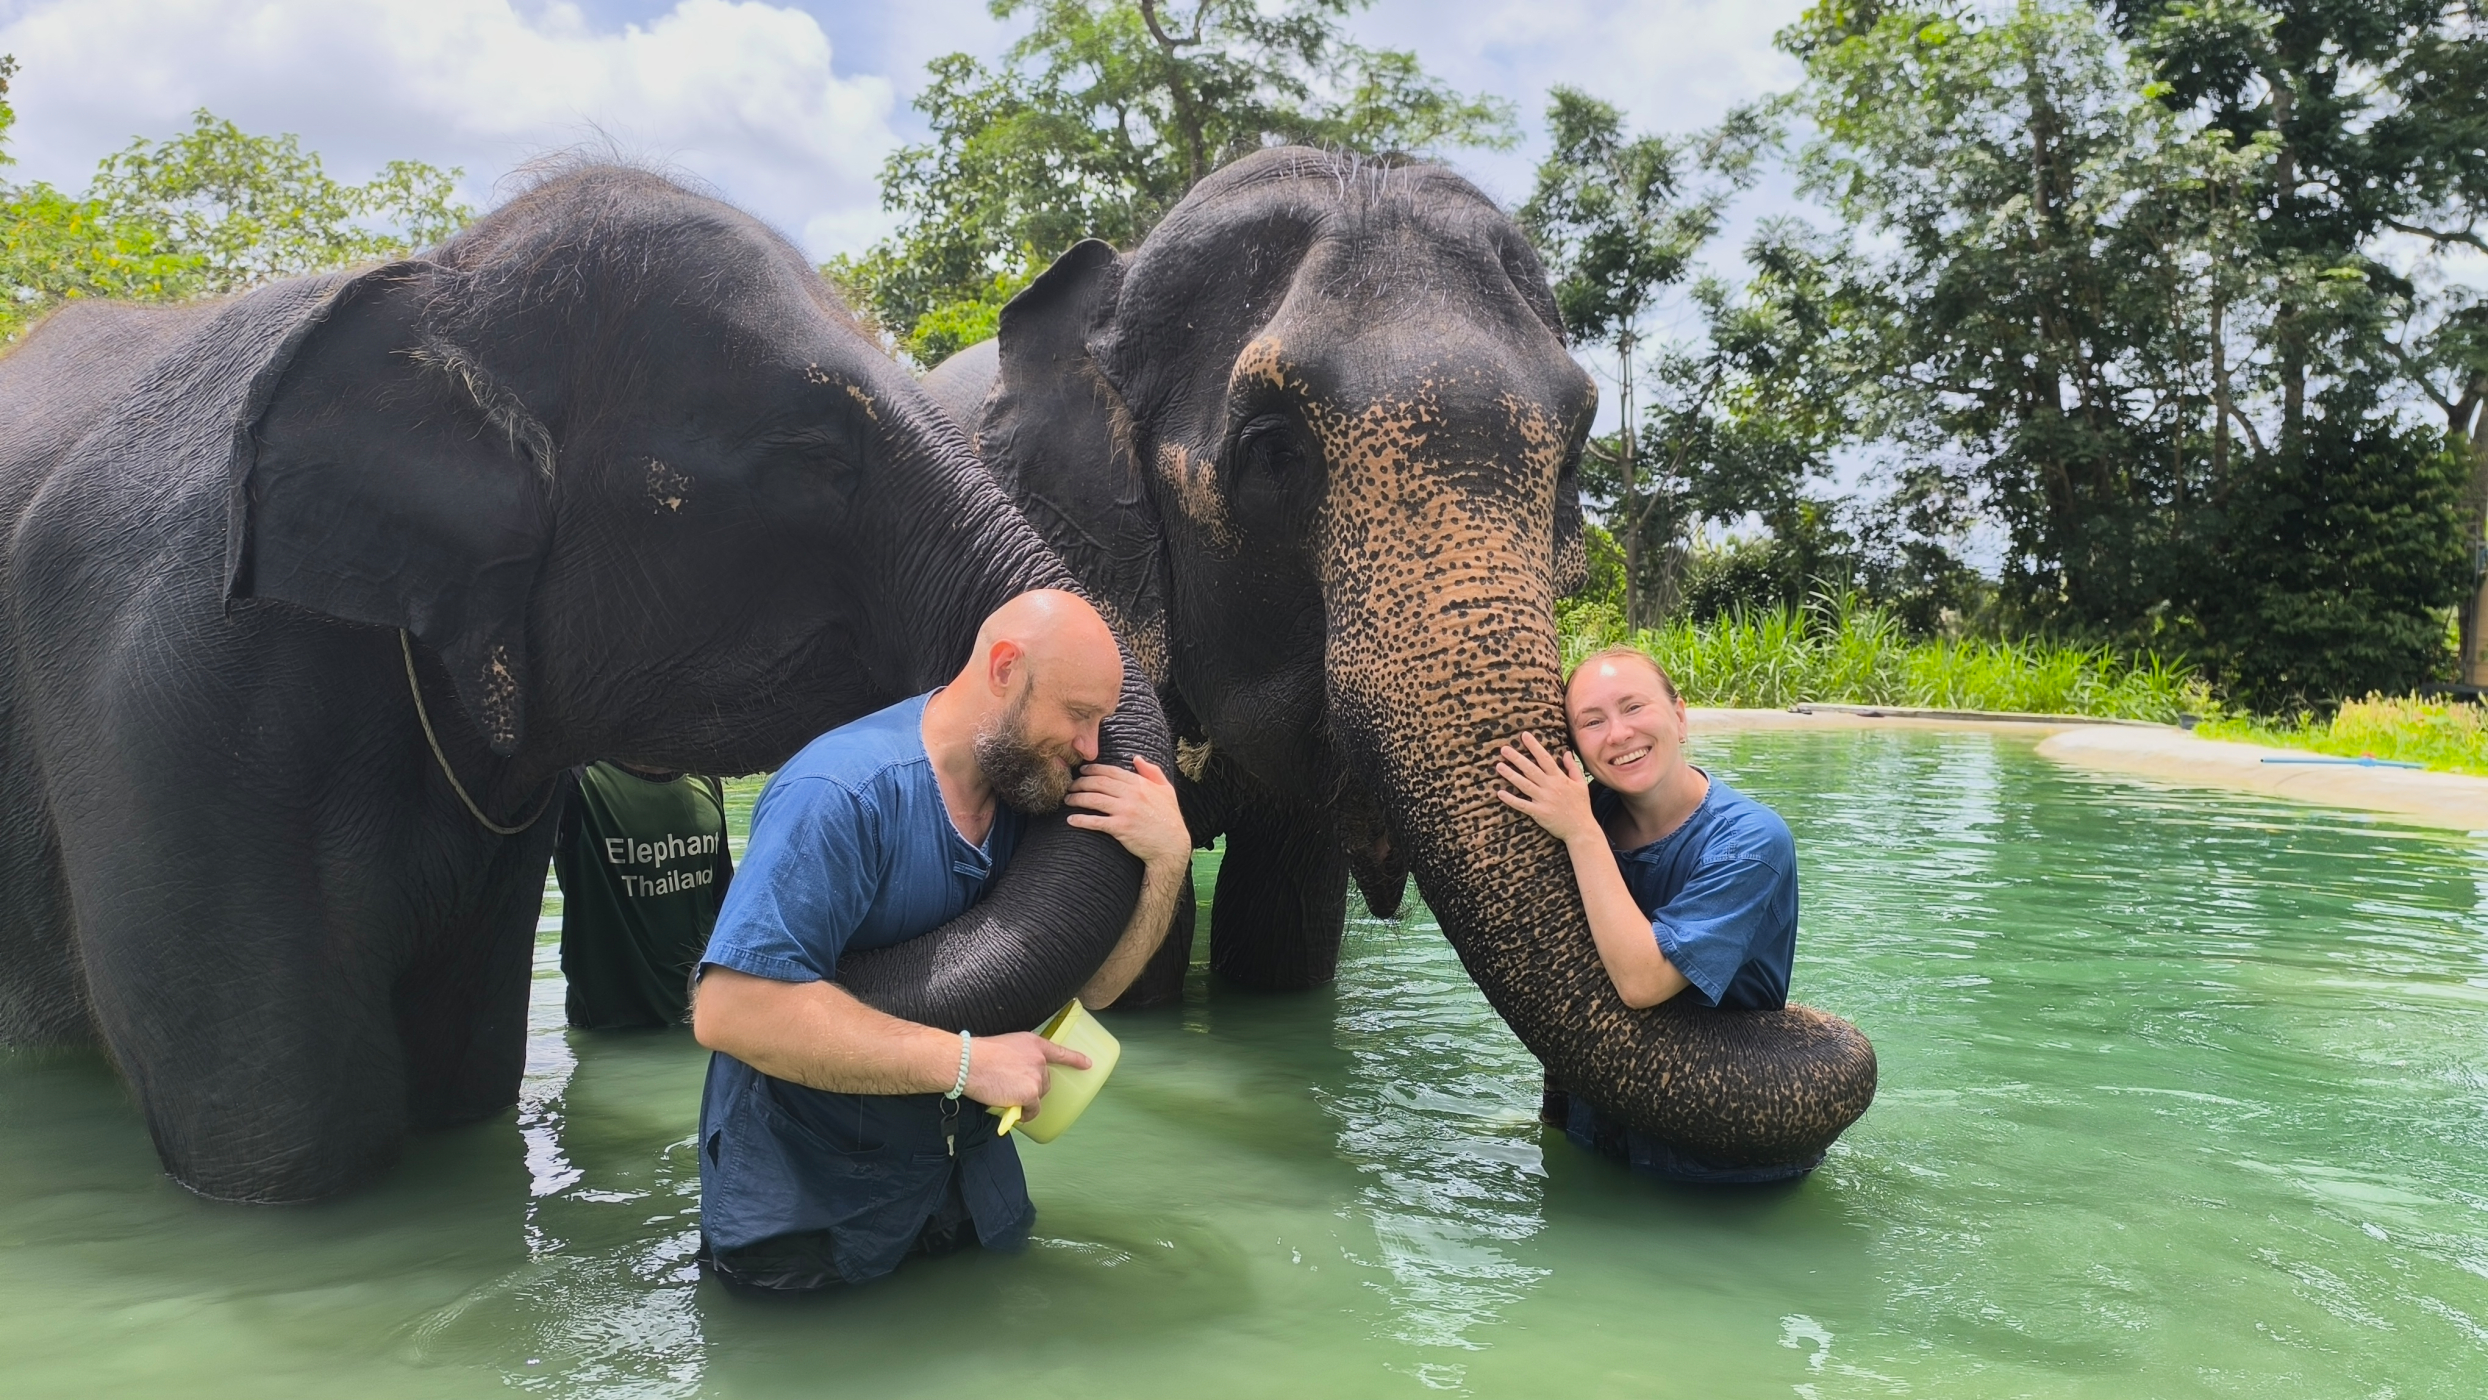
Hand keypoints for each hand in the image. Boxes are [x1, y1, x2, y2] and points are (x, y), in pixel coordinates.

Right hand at [963, 1030, 1091, 1117]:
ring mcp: (1036, 1076)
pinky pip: (1033, 1110)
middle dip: (1032, 1088)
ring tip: (1008, 1097)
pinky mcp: (1030, 1093)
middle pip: (1045, 1080)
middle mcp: (1039, 1059)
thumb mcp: (1004, 1046)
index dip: (1075, 1059)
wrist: (968, 1063)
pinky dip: (1025, 1114)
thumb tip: (1016, 1074)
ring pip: (1038, 1095)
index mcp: (1033, 1043)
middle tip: (1012, 1089)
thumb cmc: (978, 1055)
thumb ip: (1018, 1057)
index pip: (1060, 1051)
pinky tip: (1015, 1112)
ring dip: (1028, 1100)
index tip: (1088, 1064)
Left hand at [1064, 756, 1190, 871]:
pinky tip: (1071, 820)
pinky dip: (1081, 820)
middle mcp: (1131, 794)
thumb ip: (1152, 771)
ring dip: (1077, 798)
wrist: (1171, 845)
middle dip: (1080, 782)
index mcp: (1140, 784)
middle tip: (1070, 785)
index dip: (1093, 769)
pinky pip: (1096, 821)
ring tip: (1067, 799)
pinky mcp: (1121, 828)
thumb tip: (1136, 758)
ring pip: (1094, 799)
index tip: (1082, 771)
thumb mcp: (1167, 790)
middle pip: (1098, 783)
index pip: (1111, 772)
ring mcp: (1125, 811)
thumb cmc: (1170, 818)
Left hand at [1494, 731, 1600, 845]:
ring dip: (1511, 775)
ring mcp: (1544, 800)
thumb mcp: (1581, 784)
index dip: (1534, 746)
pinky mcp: (1539, 813)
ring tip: (1499, 766)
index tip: (1524, 736)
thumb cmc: (1581, 805)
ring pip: (1524, 785)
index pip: (1545, 758)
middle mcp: (1550, 787)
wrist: (1581, 828)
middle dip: (1517, 758)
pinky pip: (1522, 805)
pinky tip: (1500, 793)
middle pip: (1531, 769)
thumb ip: (1572, 767)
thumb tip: (1566, 752)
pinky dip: (1511, 799)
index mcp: (1560, 779)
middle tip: (1504, 749)